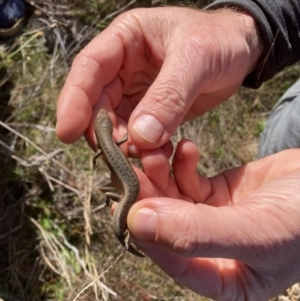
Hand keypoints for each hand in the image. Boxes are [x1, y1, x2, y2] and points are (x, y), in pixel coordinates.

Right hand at [56, 7, 261, 151]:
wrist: (240, 52)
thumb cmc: (219, 41)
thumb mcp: (196, 60)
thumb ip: (168, 96)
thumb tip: (140, 137)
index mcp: (126, 40)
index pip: (88, 68)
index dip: (74, 100)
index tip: (67, 132)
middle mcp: (123, 67)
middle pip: (98, 102)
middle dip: (103, 131)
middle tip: (116, 155)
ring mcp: (135, 90)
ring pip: (116, 122)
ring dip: (124, 144)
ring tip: (145, 156)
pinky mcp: (150, 110)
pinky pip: (137, 133)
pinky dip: (143, 148)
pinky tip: (158, 154)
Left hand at [129, 143, 299, 300]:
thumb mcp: (256, 232)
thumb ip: (197, 234)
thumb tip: (138, 223)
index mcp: (222, 278)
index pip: (173, 261)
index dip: (147, 232)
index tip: (127, 201)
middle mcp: (210, 250)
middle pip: (166, 224)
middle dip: (149, 193)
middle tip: (134, 163)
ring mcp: (210, 218)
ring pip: (171, 198)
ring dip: (160, 173)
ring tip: (156, 150)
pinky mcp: (214, 193)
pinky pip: (187, 179)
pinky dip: (182, 163)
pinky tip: (186, 147)